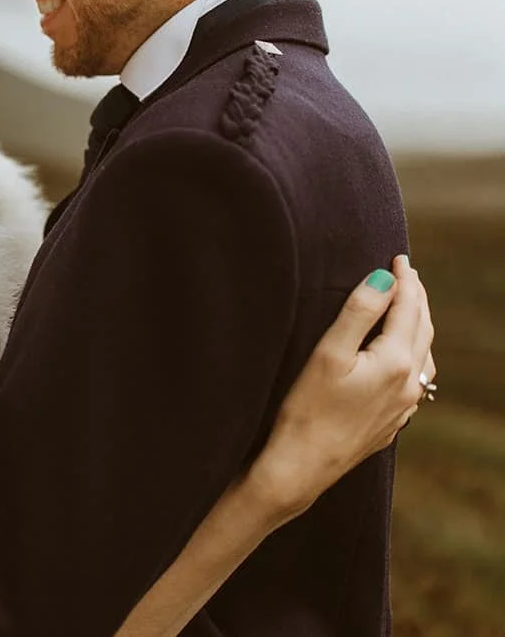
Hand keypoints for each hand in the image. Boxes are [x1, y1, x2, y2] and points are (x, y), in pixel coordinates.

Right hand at [247, 255, 434, 521]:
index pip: (408, 309)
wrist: (302, 466)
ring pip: (423, 356)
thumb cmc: (306, 409)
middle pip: (422, 330)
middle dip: (416, 299)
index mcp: (395, 363)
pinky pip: (415, 379)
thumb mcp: (328, 353)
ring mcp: (403, 407)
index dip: (405, 280)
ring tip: (408, 307)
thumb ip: (358, 312)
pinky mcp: (392, 422)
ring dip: (418, 326)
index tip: (399, 257)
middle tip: (407, 274)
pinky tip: (401, 356)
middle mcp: (409, 385)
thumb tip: (385, 278)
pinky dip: (412, 354)